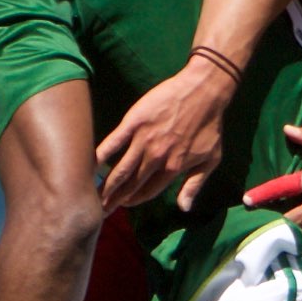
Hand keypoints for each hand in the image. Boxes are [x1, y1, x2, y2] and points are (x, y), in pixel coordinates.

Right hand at [95, 62, 233, 211]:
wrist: (204, 91)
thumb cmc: (210, 126)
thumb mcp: (211, 159)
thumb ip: (195, 185)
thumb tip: (184, 208)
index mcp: (173, 168)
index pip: (148, 192)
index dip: (134, 201)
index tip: (123, 205)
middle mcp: (156, 158)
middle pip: (131, 185)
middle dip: (114, 200)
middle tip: (101, 209)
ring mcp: (143, 140)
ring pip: (120, 169)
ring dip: (107, 185)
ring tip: (94, 196)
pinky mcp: (134, 122)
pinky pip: (113, 143)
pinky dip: (100, 156)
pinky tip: (91, 166)